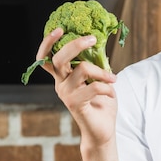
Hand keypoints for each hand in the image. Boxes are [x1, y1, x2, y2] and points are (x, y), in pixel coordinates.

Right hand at [36, 29, 117, 145]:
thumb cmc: (101, 104)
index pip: (47, 58)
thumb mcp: (99, 78)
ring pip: (82, 69)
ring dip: (102, 72)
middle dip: (76, 44)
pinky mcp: (75, 104)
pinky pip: (93, 87)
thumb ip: (95, 63)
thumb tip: (99, 43)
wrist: (102, 130)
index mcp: (62, 77)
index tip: (59, 29)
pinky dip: (107, 87)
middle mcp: (60, 84)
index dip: (48, 43)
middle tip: (93, 39)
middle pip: (60, 58)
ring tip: (113, 79)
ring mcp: (66, 94)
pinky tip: (112, 93)